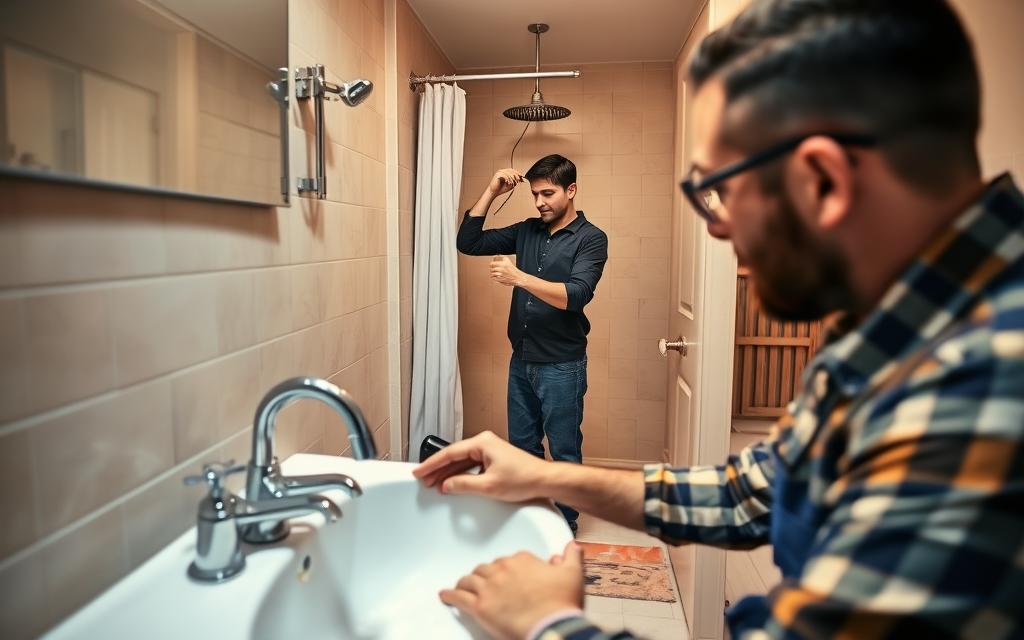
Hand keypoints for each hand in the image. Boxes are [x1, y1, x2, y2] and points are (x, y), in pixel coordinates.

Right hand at [413, 431, 550, 501]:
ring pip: (462, 461)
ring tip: (434, 484)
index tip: (419, 471)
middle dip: (437, 469)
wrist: (544, 480)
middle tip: (423, 480)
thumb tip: (446, 485)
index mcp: (482, 443)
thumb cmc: (524, 478)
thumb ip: (464, 485)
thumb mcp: (489, 486)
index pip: (449, 453)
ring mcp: (489, 450)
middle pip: (454, 456)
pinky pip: (471, 465)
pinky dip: (460, 474)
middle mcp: (485, 443)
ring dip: (448, 473)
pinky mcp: (494, 458)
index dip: (431, 464)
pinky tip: (453, 483)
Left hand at [440, 542, 584, 639]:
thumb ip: (572, 556)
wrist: (552, 626)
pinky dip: (450, 595)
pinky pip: (458, 597)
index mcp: (523, 560)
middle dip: (485, 575)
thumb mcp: (573, 574)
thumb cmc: (562, 604)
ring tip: (462, 586)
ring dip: (465, 583)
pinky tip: (445, 595)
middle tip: (485, 583)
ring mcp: (489, 587)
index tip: (509, 576)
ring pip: (470, 580)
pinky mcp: (479, 606)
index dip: (508, 569)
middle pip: (487, 568)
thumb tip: (571, 546)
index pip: (510, 560)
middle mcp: (503, 569)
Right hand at [486, 168, 523, 196]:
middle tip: (519, 180)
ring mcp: (499, 172)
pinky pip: (505, 175)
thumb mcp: (510, 185)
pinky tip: (508, 183)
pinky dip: (508, 179)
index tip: (521, 176)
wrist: (494, 192)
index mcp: (504, 172)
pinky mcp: (497, 175)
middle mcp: (501, 171)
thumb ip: (515, 181)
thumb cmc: (501, 189)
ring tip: (512, 183)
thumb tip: (521, 179)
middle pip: (511, 170)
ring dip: (512, 178)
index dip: (517, 173)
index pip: (512, 170)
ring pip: (508, 173)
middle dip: (516, 175)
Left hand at [490, 255, 526, 286]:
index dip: (491, 264)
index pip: (491, 264)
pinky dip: (494, 277)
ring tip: (497, 273)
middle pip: (491, 269)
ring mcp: (500, 275)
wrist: (517, 277)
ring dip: (493, 274)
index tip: (492, 265)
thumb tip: (496, 255)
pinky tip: (498, 276)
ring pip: (492, 274)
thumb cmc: (513, 269)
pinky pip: (493, 278)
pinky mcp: (499, 280)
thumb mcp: (508, 260)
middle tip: (495, 269)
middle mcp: (500, 270)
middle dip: (492, 269)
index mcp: (502, 264)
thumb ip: (501, 256)